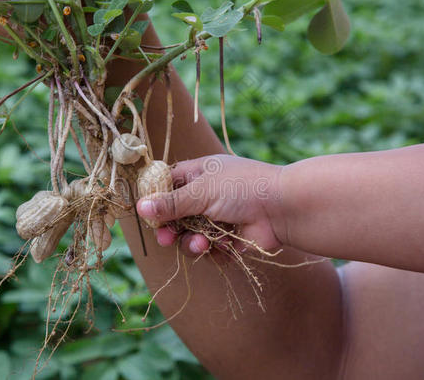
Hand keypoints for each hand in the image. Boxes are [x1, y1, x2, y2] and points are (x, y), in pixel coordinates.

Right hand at [136, 155, 285, 255]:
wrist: (283, 208)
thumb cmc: (242, 189)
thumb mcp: (201, 192)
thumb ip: (171, 203)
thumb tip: (140, 208)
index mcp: (198, 174)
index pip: (167, 184)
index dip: (156, 199)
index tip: (148, 214)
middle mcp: (206, 195)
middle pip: (176, 215)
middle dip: (171, 228)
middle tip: (166, 239)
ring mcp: (218, 217)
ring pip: (191, 235)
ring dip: (193, 242)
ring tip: (202, 245)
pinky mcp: (229, 238)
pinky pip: (210, 249)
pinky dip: (214, 250)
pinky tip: (224, 247)